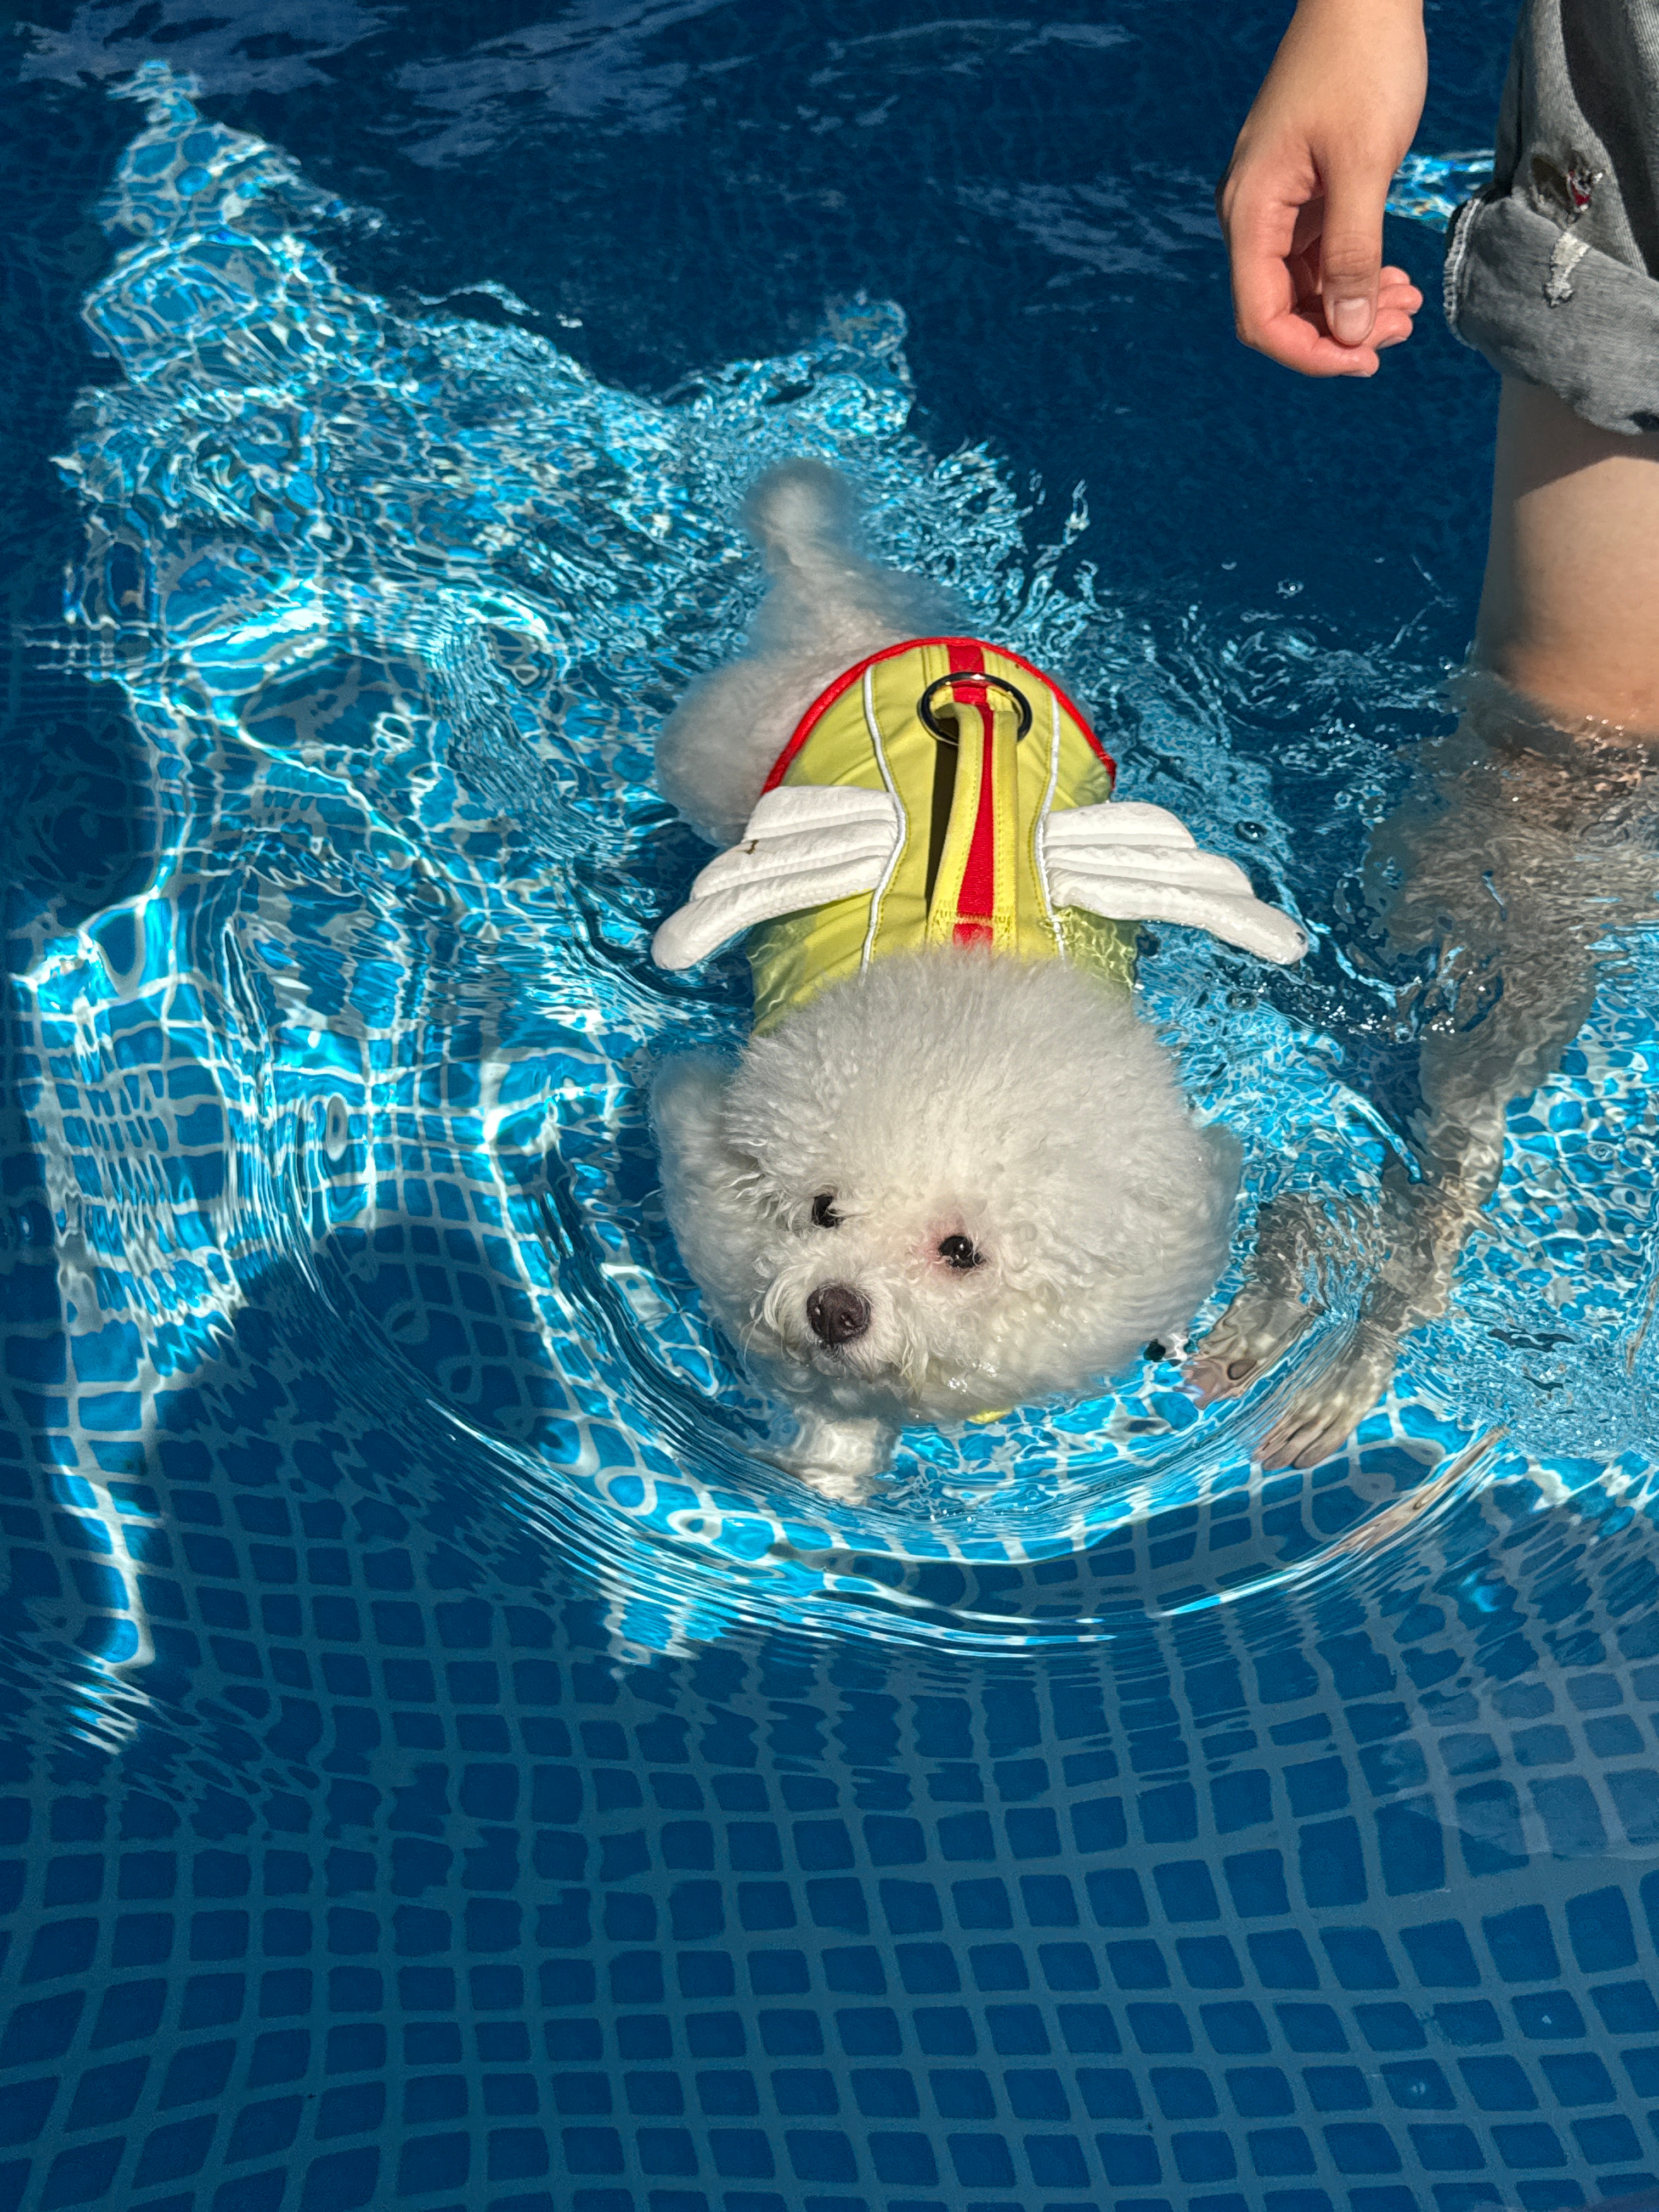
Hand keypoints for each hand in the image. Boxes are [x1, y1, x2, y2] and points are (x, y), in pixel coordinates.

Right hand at [1217, 0, 1427, 376]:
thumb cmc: (1362, 65)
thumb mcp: (1365, 164)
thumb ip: (1354, 253)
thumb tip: (1347, 333)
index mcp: (1251, 212)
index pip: (1262, 318)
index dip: (1310, 353)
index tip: (1364, 360)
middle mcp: (1254, 217)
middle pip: (1284, 310)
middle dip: (1341, 332)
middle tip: (1404, 327)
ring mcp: (1278, 207)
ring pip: (1307, 288)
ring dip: (1355, 307)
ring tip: (1410, 304)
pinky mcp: (1304, 195)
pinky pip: (1321, 258)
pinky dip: (1357, 276)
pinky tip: (1396, 279)